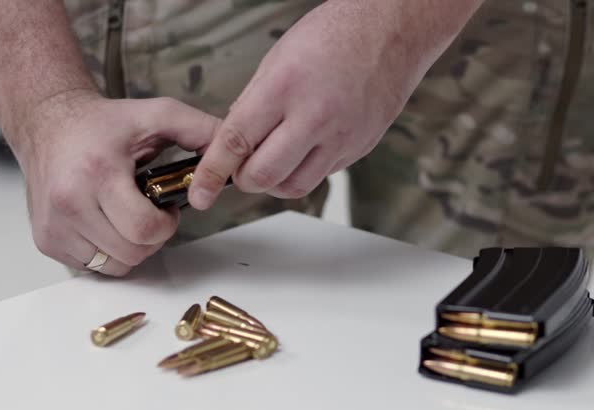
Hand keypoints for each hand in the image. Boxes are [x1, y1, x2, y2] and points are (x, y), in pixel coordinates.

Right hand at [15, 91, 219, 275]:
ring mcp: (54, 225)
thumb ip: (201, 131)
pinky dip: (107, 251)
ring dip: (131, 247)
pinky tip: (107, 222)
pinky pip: (92, 266)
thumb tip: (234, 156)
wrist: (48, 123)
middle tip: (150, 211)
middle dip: (152, 237)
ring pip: (114, 265)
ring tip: (128, 215)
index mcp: (98, 173)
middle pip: (132, 252)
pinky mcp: (46, 239)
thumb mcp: (157, 115)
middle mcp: (70, 202)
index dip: (166, 224)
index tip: (166, 207)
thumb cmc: (103, 123)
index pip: (144, 230)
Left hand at [188, 1, 434, 208]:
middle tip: (240, 168)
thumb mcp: (278, 58)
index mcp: (285, 86)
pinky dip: (303, 170)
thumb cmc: (336, 34)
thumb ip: (253, 103)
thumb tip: (235, 140)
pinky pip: (322, 174)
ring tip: (272, 160)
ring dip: (274, 182)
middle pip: (264, 176)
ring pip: (294, 186)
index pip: (237, 142)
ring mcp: (341, 136)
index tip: (201, 193)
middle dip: (244, 179)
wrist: (392, 31)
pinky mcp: (358, 148)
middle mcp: (315, 116)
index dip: (212, 173)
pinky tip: (303, 148)